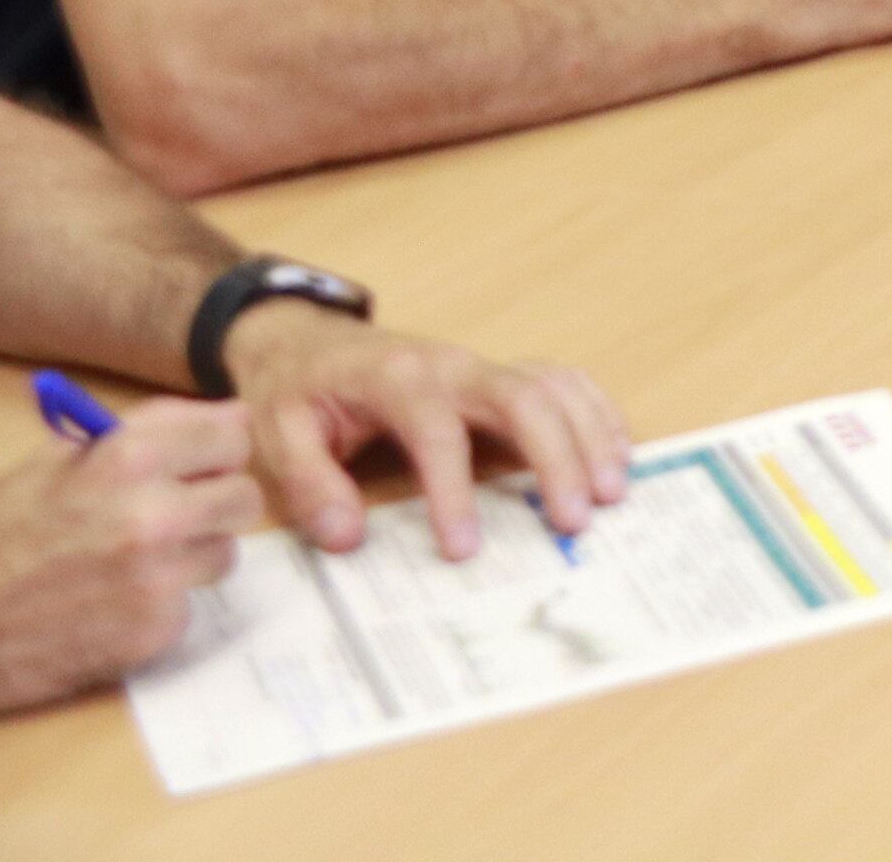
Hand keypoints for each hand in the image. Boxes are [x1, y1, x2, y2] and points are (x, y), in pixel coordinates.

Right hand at [0, 402, 259, 719]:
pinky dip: (161, 605)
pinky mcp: (155, 629)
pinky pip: (190, 604)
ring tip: (130, 563)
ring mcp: (158, 577)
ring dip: (191, 556)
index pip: (233, 435)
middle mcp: (154, 514)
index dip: (214, 452)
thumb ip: (143, 433)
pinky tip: (111, 605)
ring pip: (223, 553)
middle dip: (213, 504)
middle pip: (245, 497)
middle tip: (173, 516)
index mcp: (128, 459)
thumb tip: (226, 417)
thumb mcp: (55, 462)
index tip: (200, 465)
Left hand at [218, 314, 628, 558]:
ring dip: (589, 436)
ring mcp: (483, 365)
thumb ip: (309, 485)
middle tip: (574, 519)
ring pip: (553, 388)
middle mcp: (452, 365)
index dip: (454, 491)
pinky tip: (616, 453)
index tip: (464, 550)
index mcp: (395, 379)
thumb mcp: (275, 437)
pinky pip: (563, 382)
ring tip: (610, 493)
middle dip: (556, 457)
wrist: (309, 341)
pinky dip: (596, 413)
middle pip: (522, 398)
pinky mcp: (500, 372)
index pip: (437, 431)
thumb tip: (349, 537)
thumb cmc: (296, 392)